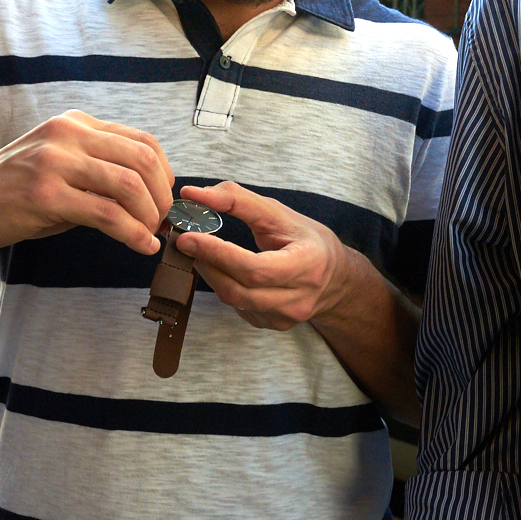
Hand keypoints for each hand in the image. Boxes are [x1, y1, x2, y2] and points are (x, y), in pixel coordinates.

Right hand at [0, 110, 173, 254]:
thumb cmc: (10, 192)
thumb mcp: (58, 168)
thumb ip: (98, 173)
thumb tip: (148, 197)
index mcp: (74, 124)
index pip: (141, 140)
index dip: (164, 173)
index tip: (165, 200)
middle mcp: (67, 134)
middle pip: (142, 158)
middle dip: (161, 195)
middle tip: (162, 222)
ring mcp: (55, 162)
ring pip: (129, 184)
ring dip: (149, 215)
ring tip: (150, 235)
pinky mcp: (44, 194)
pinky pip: (106, 214)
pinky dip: (132, 233)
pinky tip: (140, 246)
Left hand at [175, 181, 348, 330]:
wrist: (335, 277)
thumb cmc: (306, 239)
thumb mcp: (278, 212)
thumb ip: (236, 200)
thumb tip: (193, 194)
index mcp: (307, 265)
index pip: (255, 268)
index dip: (218, 254)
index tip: (189, 237)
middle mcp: (299, 298)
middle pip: (239, 289)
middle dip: (207, 263)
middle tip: (186, 241)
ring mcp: (285, 317)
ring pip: (234, 300)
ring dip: (210, 274)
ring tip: (201, 252)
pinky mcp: (273, 325)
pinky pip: (238, 307)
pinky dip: (224, 285)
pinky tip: (223, 270)